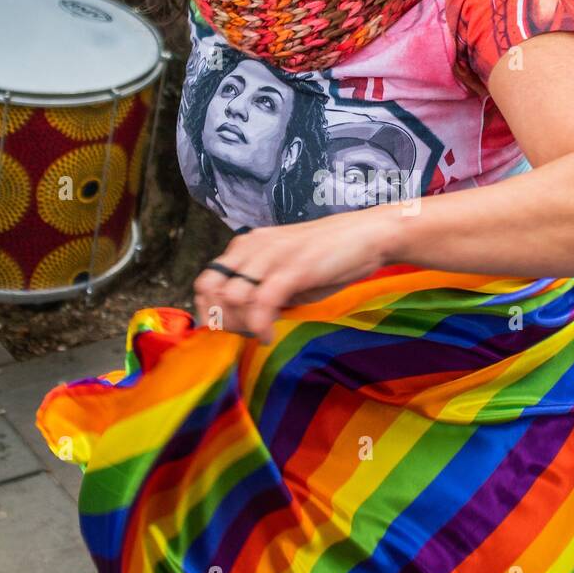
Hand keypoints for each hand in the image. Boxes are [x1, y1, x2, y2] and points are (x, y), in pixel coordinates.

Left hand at [193, 208, 397, 343]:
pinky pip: (261, 303)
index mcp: (247, 245)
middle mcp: (252, 247)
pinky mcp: (292, 268)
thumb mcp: (286, 274)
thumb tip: (242, 322)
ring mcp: (271, 256)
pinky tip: (268, 336)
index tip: (229, 328)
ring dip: (240, 325)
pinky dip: (259, 326)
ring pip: (231, 297)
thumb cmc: (329, 258)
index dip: (210, 310)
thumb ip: (262, 291)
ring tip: (260, 333)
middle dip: (222, 320)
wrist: (367, 236)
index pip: (206, 280)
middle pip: (211, 290)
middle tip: (244, 334)